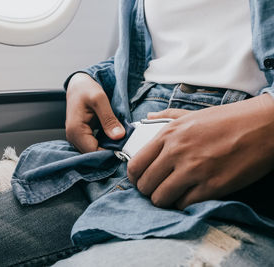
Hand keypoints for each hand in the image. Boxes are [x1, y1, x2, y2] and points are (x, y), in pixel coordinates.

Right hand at [65, 73, 124, 152]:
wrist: (78, 85)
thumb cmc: (85, 89)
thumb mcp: (100, 99)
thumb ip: (109, 119)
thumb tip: (118, 136)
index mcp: (75, 130)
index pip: (93, 152)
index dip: (109, 152)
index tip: (123, 148)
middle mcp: (73, 137)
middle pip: (92, 154)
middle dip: (108, 151)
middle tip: (124, 145)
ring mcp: (76, 138)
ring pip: (93, 151)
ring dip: (106, 148)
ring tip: (119, 141)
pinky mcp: (81, 136)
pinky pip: (93, 145)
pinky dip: (103, 144)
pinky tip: (112, 139)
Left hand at [127, 94, 273, 209]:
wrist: (263, 126)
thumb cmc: (227, 119)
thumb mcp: (191, 114)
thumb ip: (166, 117)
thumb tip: (149, 117)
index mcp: (168, 135)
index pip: (135, 164)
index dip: (134, 177)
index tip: (140, 181)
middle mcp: (176, 152)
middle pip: (145, 185)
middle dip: (148, 191)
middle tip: (156, 190)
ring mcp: (193, 170)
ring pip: (160, 198)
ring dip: (163, 201)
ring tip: (171, 196)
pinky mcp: (212, 186)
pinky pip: (184, 205)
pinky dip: (182, 204)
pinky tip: (188, 197)